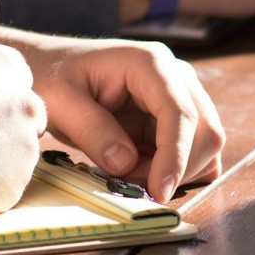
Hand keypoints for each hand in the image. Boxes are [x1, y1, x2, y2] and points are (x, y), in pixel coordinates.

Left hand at [0, 30, 224, 202]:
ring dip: (174, 171)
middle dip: (176, 168)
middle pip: (205, 130)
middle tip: (130, 184)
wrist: (49, 66)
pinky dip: (175, 170)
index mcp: (149, 63)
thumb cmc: (52, 75)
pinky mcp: (173, 116)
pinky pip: (193, 150)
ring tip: (128, 173)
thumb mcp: (60, 101)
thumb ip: (92, 130)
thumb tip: (126, 163)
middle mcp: (174, 75)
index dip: (175, 156)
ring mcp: (178, 95)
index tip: (158, 192)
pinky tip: (141, 170)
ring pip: (205, 144)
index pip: (180, 112)